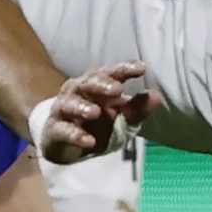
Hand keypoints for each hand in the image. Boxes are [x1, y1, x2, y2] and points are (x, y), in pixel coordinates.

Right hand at [35, 61, 158, 164]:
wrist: (65, 143)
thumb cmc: (96, 124)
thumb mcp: (120, 118)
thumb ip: (137, 108)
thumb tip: (157, 95)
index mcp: (97, 85)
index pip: (111, 73)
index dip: (124, 68)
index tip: (141, 68)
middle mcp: (78, 92)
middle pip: (88, 82)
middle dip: (101, 84)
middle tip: (117, 89)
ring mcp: (63, 110)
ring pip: (69, 103)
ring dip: (82, 107)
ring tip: (96, 112)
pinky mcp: (54, 129)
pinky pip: (62, 129)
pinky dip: (75, 134)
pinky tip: (88, 140)